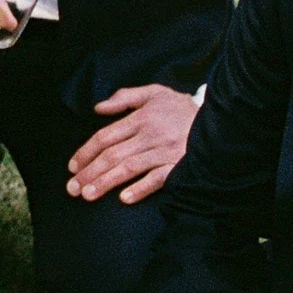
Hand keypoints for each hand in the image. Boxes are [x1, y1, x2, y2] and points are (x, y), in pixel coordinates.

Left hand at [67, 83, 198, 202]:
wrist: (220, 120)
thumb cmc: (182, 108)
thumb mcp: (155, 93)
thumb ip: (125, 97)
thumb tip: (98, 108)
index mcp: (142, 117)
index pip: (105, 136)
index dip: (86, 152)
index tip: (72, 167)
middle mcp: (150, 135)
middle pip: (112, 155)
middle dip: (89, 172)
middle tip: (71, 188)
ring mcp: (165, 151)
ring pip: (129, 168)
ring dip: (106, 182)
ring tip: (87, 195)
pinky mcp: (179, 166)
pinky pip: (157, 179)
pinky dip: (141, 189)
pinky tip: (124, 198)